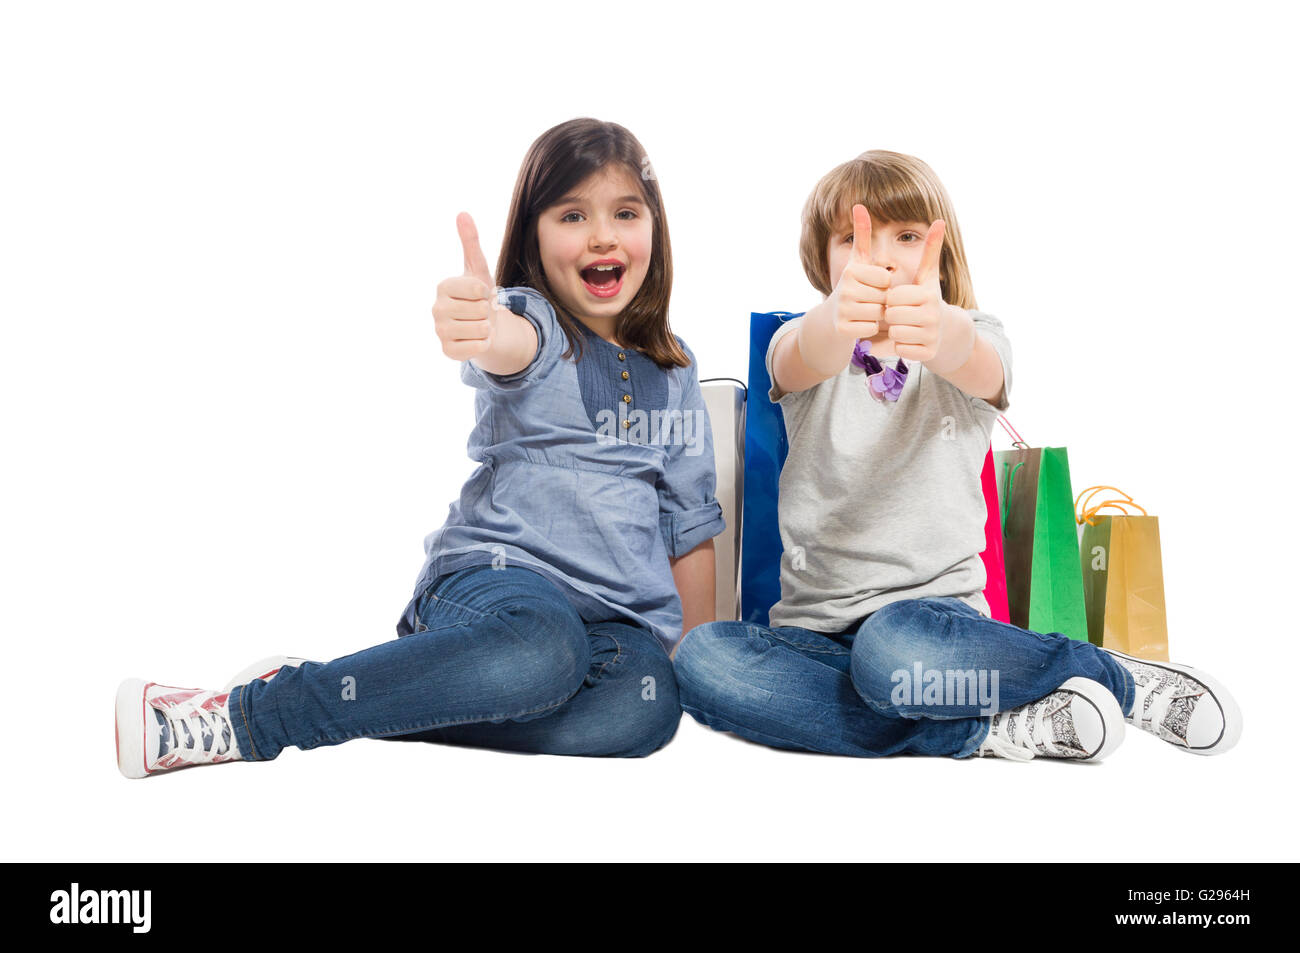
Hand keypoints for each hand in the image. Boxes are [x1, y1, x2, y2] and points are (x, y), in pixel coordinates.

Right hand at [432, 212, 504, 361]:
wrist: (482, 326)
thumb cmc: (479, 295)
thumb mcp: (479, 269)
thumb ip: (470, 242)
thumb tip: (462, 213)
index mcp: (443, 287)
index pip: (477, 290)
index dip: (487, 293)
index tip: (480, 294)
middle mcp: (436, 309)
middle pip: (480, 310)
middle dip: (487, 311)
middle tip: (480, 311)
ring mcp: (440, 331)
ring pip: (480, 329)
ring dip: (486, 328)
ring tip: (479, 324)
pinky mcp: (448, 351)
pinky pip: (477, 348)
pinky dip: (483, 344)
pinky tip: (475, 339)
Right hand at [831, 204, 891, 340]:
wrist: (833, 314)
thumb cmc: (854, 284)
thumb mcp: (858, 259)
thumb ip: (862, 234)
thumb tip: (858, 205)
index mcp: (851, 270)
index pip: (886, 279)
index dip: (884, 284)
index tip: (872, 284)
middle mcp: (844, 289)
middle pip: (883, 297)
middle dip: (881, 300)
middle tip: (869, 300)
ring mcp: (842, 310)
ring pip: (878, 314)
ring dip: (877, 315)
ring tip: (865, 310)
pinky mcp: (842, 329)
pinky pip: (871, 328)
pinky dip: (870, 327)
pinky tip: (861, 322)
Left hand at [882, 221, 948, 361]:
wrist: (945, 329)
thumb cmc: (927, 298)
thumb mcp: (928, 275)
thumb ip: (930, 250)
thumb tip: (939, 221)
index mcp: (928, 295)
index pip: (891, 297)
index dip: (892, 299)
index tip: (901, 299)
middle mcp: (932, 316)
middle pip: (891, 316)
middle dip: (891, 315)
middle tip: (901, 313)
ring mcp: (931, 336)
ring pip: (894, 333)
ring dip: (895, 330)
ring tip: (906, 325)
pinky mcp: (927, 354)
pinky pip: (899, 349)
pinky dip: (900, 345)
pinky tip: (910, 339)